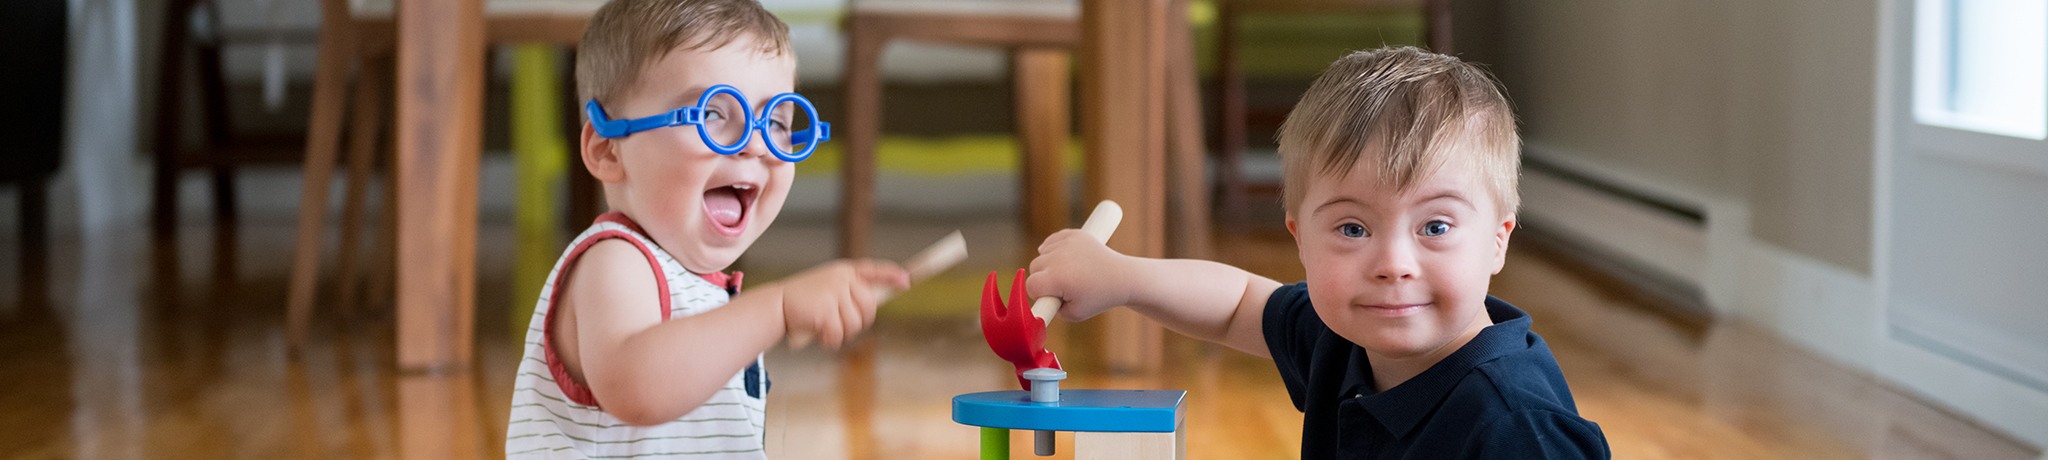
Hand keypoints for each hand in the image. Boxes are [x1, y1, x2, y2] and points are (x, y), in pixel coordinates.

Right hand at [778, 259, 908, 348]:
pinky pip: (839, 333)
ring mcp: (834, 292)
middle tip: (839, 326)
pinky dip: (831, 340)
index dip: (891, 275)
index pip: (873, 270)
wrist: (776, 305)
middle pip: (869, 307)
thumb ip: (849, 294)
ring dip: (842, 333)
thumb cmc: (805, 303)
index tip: (906, 282)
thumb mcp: (829, 290)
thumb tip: (871, 308)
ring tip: (825, 328)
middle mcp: (842, 278)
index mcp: (844, 272)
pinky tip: (819, 335)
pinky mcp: (826, 308)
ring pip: (855, 323)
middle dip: (858, 323)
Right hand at [1026, 229, 1133, 321]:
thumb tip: (1037, 296)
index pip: (1030, 285)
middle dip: (1043, 278)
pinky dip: (1054, 250)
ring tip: (1070, 272)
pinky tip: (1067, 259)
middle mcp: (1059, 257)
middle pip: (1034, 266)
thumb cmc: (1098, 298)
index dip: (1038, 293)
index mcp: (1058, 278)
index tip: (1052, 296)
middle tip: (1063, 286)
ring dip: (1050, 264)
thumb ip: (1051, 308)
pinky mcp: (1073, 234)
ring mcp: (1067, 243)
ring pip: (1042, 253)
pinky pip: (1051, 242)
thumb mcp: (1073, 315)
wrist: (1122, 278)